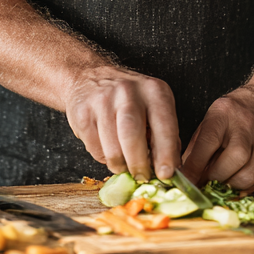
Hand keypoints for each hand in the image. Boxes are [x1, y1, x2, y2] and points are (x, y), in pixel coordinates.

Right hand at [65, 65, 180, 179]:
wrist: (89, 76)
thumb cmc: (128, 97)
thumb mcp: (153, 105)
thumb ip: (165, 135)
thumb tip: (171, 170)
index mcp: (153, 90)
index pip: (164, 125)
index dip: (166, 154)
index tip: (166, 174)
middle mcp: (128, 91)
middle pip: (133, 136)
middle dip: (139, 164)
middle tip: (142, 177)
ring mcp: (102, 100)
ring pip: (113, 149)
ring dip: (120, 165)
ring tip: (124, 165)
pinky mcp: (82, 113)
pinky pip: (94, 149)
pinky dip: (103, 158)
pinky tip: (107, 149)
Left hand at [180, 83, 253, 192]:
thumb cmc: (238, 112)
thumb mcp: (213, 118)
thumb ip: (198, 145)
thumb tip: (185, 173)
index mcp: (224, 114)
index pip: (207, 143)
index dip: (195, 166)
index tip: (186, 182)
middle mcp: (247, 126)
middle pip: (232, 161)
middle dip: (215, 178)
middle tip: (207, 183)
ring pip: (248, 176)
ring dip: (231, 186)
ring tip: (223, 183)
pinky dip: (246, 187)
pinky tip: (238, 182)